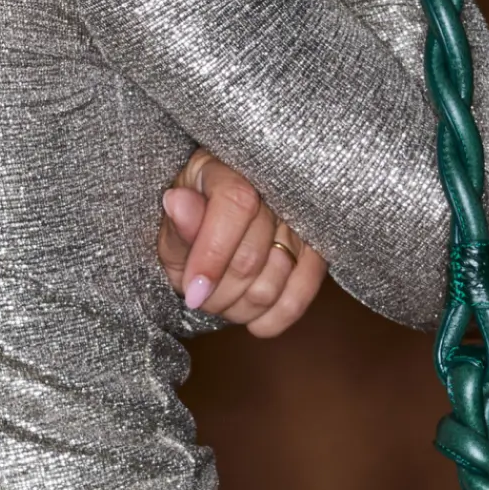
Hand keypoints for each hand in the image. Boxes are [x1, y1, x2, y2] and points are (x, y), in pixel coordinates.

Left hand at [157, 149, 326, 335]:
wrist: (215, 228)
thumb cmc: (189, 226)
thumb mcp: (169, 225)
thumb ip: (177, 223)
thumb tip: (178, 203)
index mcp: (231, 168)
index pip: (236, 204)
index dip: (212, 254)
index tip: (193, 292)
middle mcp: (275, 187)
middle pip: (251, 256)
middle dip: (218, 293)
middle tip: (200, 300)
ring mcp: (302, 220)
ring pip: (274, 282)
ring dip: (240, 308)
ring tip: (222, 303)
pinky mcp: (319, 250)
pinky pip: (303, 292)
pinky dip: (274, 318)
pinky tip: (254, 321)